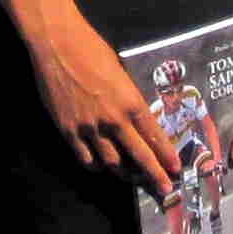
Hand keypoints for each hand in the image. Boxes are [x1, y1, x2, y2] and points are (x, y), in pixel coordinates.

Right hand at [24, 13, 173, 180]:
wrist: (57, 44)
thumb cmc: (91, 49)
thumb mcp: (121, 72)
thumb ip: (129, 99)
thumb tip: (136, 118)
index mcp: (130, 102)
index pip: (154, 137)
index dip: (166, 156)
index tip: (175, 169)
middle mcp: (113, 120)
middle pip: (138, 157)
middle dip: (154, 175)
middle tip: (165, 189)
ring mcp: (89, 128)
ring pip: (111, 163)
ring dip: (124, 173)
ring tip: (132, 177)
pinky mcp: (68, 131)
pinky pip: (85, 159)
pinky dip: (95, 166)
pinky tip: (101, 165)